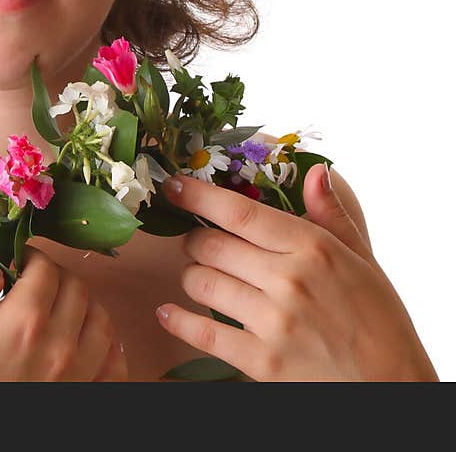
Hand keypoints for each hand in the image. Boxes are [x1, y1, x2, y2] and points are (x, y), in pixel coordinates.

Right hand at [0, 245, 127, 381]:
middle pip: (77, 288)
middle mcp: (61, 346)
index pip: (45, 268)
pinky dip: (107, 345)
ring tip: (59, 309)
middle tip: (34, 283)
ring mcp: (80, 377)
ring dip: (83, 305)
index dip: (31, 257)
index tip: (17, 263)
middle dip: (56, 277)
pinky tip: (86, 343)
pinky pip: (116, 363)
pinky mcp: (85, 400)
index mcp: (24, 323)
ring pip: (101, 320)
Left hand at [154, 165, 437, 380]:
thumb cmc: (379, 320)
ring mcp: (272, 322)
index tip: (174, 187)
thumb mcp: (363, 260)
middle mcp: (288, 280)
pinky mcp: (262, 362)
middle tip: (198, 242)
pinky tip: (169, 312)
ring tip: (201, 277)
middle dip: (195, 240)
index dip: (198, 196)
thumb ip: (333, 215)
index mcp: (312, 248)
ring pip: (201, 283)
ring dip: (192, 276)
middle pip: (210, 245)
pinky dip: (178, 321)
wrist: (394, 390)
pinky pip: (203, 333)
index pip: (239, 212)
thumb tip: (316, 173)